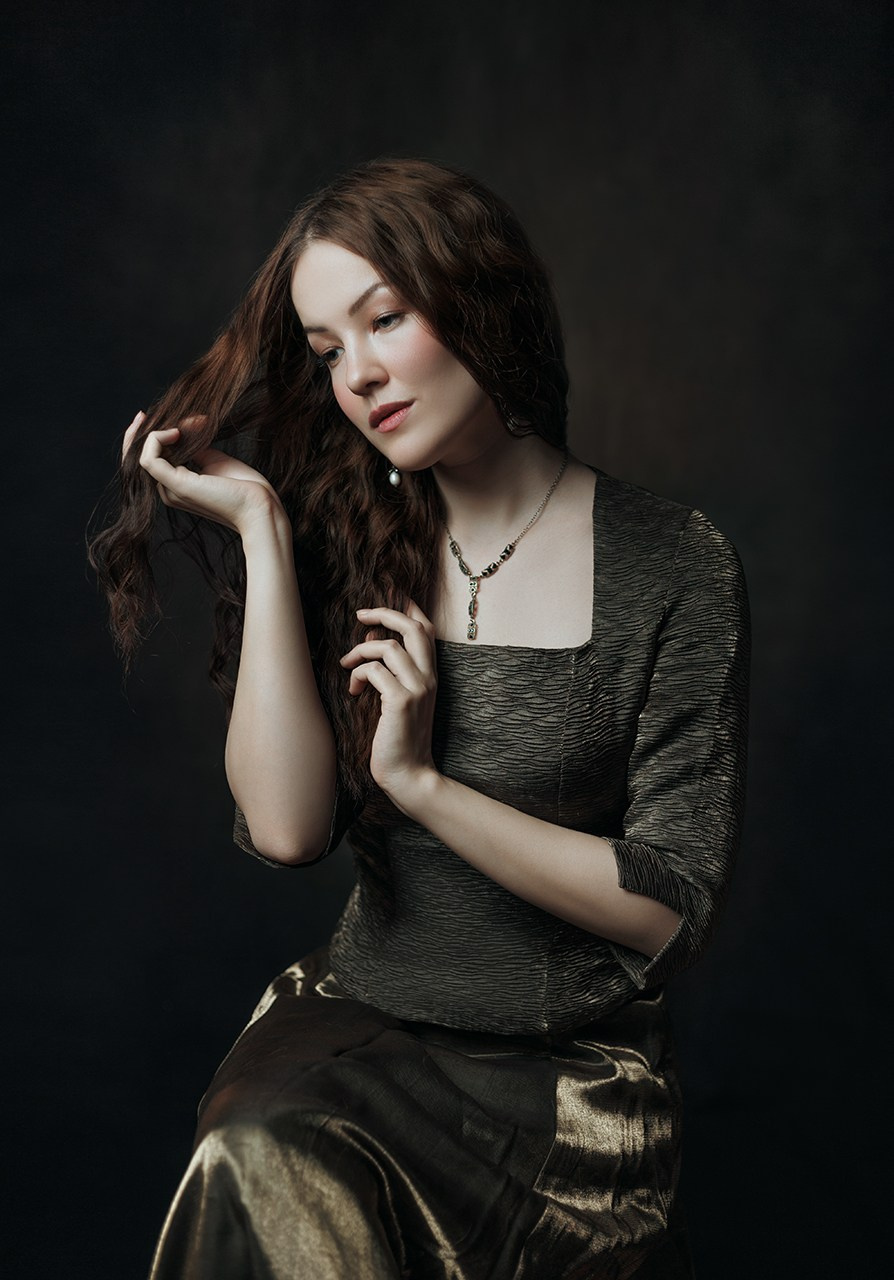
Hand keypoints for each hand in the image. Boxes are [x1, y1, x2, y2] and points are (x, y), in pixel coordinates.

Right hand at [121, 410, 285, 536]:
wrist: (259, 508)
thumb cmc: (243, 487)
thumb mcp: (214, 459)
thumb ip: (195, 444)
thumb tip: (184, 422)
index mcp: (175, 486)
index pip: (148, 460)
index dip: (144, 438)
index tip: (147, 415)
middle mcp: (168, 490)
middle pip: (138, 458)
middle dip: (137, 433)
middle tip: (144, 413)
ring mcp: (171, 490)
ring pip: (140, 456)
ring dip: (152, 433)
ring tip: (177, 426)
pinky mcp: (177, 485)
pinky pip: (150, 459)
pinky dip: (156, 439)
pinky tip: (175, 431)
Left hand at [339, 602, 439, 806]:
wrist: (410, 775)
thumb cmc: (399, 739)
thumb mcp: (400, 700)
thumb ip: (392, 673)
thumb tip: (370, 643)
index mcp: (431, 675)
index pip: (426, 628)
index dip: (408, 607)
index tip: (388, 597)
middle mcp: (428, 677)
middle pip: (413, 627)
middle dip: (384, 612)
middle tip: (360, 614)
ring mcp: (417, 689)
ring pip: (389, 646)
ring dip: (361, 651)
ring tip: (347, 665)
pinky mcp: (401, 702)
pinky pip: (375, 671)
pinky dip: (358, 676)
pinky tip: (353, 692)